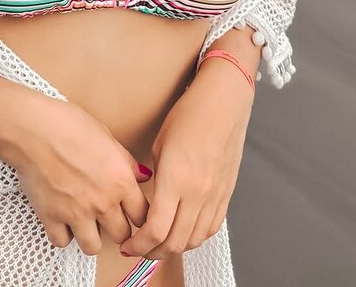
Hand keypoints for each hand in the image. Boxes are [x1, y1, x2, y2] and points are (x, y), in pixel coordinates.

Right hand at [10, 97, 152, 256]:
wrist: (34, 128)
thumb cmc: (68, 124)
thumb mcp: (106, 136)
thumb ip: (126, 161)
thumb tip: (143, 175)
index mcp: (120, 180)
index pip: (143, 215)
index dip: (139, 216)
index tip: (131, 213)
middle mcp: (103, 202)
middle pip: (122, 235)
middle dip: (117, 227)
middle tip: (107, 216)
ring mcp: (77, 213)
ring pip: (94, 247)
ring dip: (91, 236)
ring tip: (85, 222)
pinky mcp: (52, 218)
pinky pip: (62, 242)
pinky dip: (62, 234)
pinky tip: (61, 219)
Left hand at [118, 62, 253, 260]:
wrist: (223, 102)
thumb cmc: (190, 114)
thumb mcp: (160, 145)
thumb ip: (155, 178)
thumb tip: (148, 201)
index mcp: (176, 178)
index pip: (155, 229)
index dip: (139, 245)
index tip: (128, 245)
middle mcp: (198, 192)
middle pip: (174, 242)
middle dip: (153, 252)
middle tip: (140, 249)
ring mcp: (215, 195)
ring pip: (194, 240)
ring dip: (174, 248)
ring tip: (159, 244)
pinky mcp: (227, 194)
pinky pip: (211, 228)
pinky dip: (196, 237)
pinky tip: (184, 232)